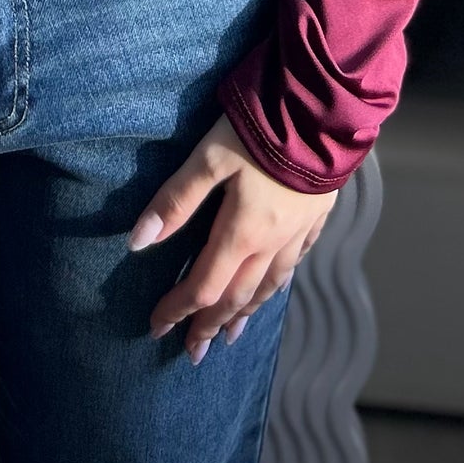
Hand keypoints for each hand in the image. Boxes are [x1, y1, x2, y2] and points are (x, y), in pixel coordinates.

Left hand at [128, 115, 336, 362]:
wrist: (325, 110)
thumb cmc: (262, 129)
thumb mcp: (210, 156)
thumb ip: (177, 199)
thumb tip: (137, 243)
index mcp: (242, 233)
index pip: (205, 286)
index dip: (179, 309)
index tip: (156, 327)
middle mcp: (272, 243)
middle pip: (238, 296)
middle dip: (211, 325)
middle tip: (194, 352)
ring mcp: (299, 231)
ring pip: (269, 285)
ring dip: (246, 313)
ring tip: (232, 335)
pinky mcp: (317, 215)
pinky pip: (296, 261)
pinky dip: (279, 281)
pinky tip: (277, 285)